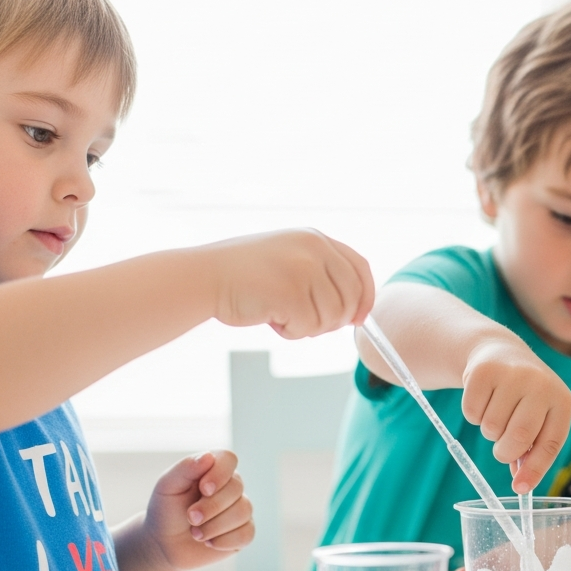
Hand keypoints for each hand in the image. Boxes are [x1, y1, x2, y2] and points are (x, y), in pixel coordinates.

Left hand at [144, 451, 254, 570]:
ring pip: (242, 512)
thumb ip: (185, 468)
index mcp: (213, 470)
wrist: (163, 544)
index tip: (203, 489)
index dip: (220, 473)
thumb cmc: (165, 511)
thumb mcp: (167, 486)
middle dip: (211, 507)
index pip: (229, 459)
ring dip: (213, 527)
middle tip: (190, 517)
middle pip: (236, 489)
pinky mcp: (243, 533)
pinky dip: (223, 541)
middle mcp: (231, 487)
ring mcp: (240, 510)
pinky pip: (246, 534)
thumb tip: (208, 457)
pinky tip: (209, 542)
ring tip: (195, 532)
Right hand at [202, 229, 374, 338]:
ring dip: (308, 327)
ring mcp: (304, 269)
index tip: (359, 318)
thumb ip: (321, 275)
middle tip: (305, 323)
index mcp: (316, 238)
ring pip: (332, 317)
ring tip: (280, 315)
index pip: (359, 268)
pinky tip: (271, 320)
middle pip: (351, 298)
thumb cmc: (244, 276)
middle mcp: (315, 249)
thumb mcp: (289, 259)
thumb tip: (356, 311)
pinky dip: (291, 332)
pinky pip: (309, 327)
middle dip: (334, 320)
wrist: (203, 277)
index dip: (366, 297)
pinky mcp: (291, 292)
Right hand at [461, 337, 570, 490]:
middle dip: (504, 452)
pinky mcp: (485, 371)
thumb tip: (521, 484)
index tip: (519, 488)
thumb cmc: (523, 396)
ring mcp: (513, 374)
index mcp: (561, 400)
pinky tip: (483, 398)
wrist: (501, 353)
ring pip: (492, 427)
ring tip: (495, 412)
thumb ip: (532, 448)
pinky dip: (473, 415)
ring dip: (488, 430)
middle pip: (519, 437)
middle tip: (500, 448)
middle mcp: (541, 384)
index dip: (535, 469)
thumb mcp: (537, 416)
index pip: (550, 443)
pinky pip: (472, 413)